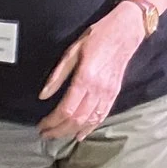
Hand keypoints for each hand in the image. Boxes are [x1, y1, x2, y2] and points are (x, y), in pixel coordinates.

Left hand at [37, 4, 145, 140]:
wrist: (125, 31)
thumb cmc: (97, 37)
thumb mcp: (72, 51)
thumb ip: (58, 75)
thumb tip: (43, 95)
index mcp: (85, 78)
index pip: (66, 109)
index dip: (52, 121)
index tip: (41, 125)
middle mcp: (98, 89)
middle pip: (76, 119)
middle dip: (59, 130)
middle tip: (45, 134)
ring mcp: (108, 93)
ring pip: (89, 121)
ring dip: (72, 131)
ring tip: (59, 135)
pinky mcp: (115, 93)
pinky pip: (102, 115)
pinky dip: (91, 127)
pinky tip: (81, 134)